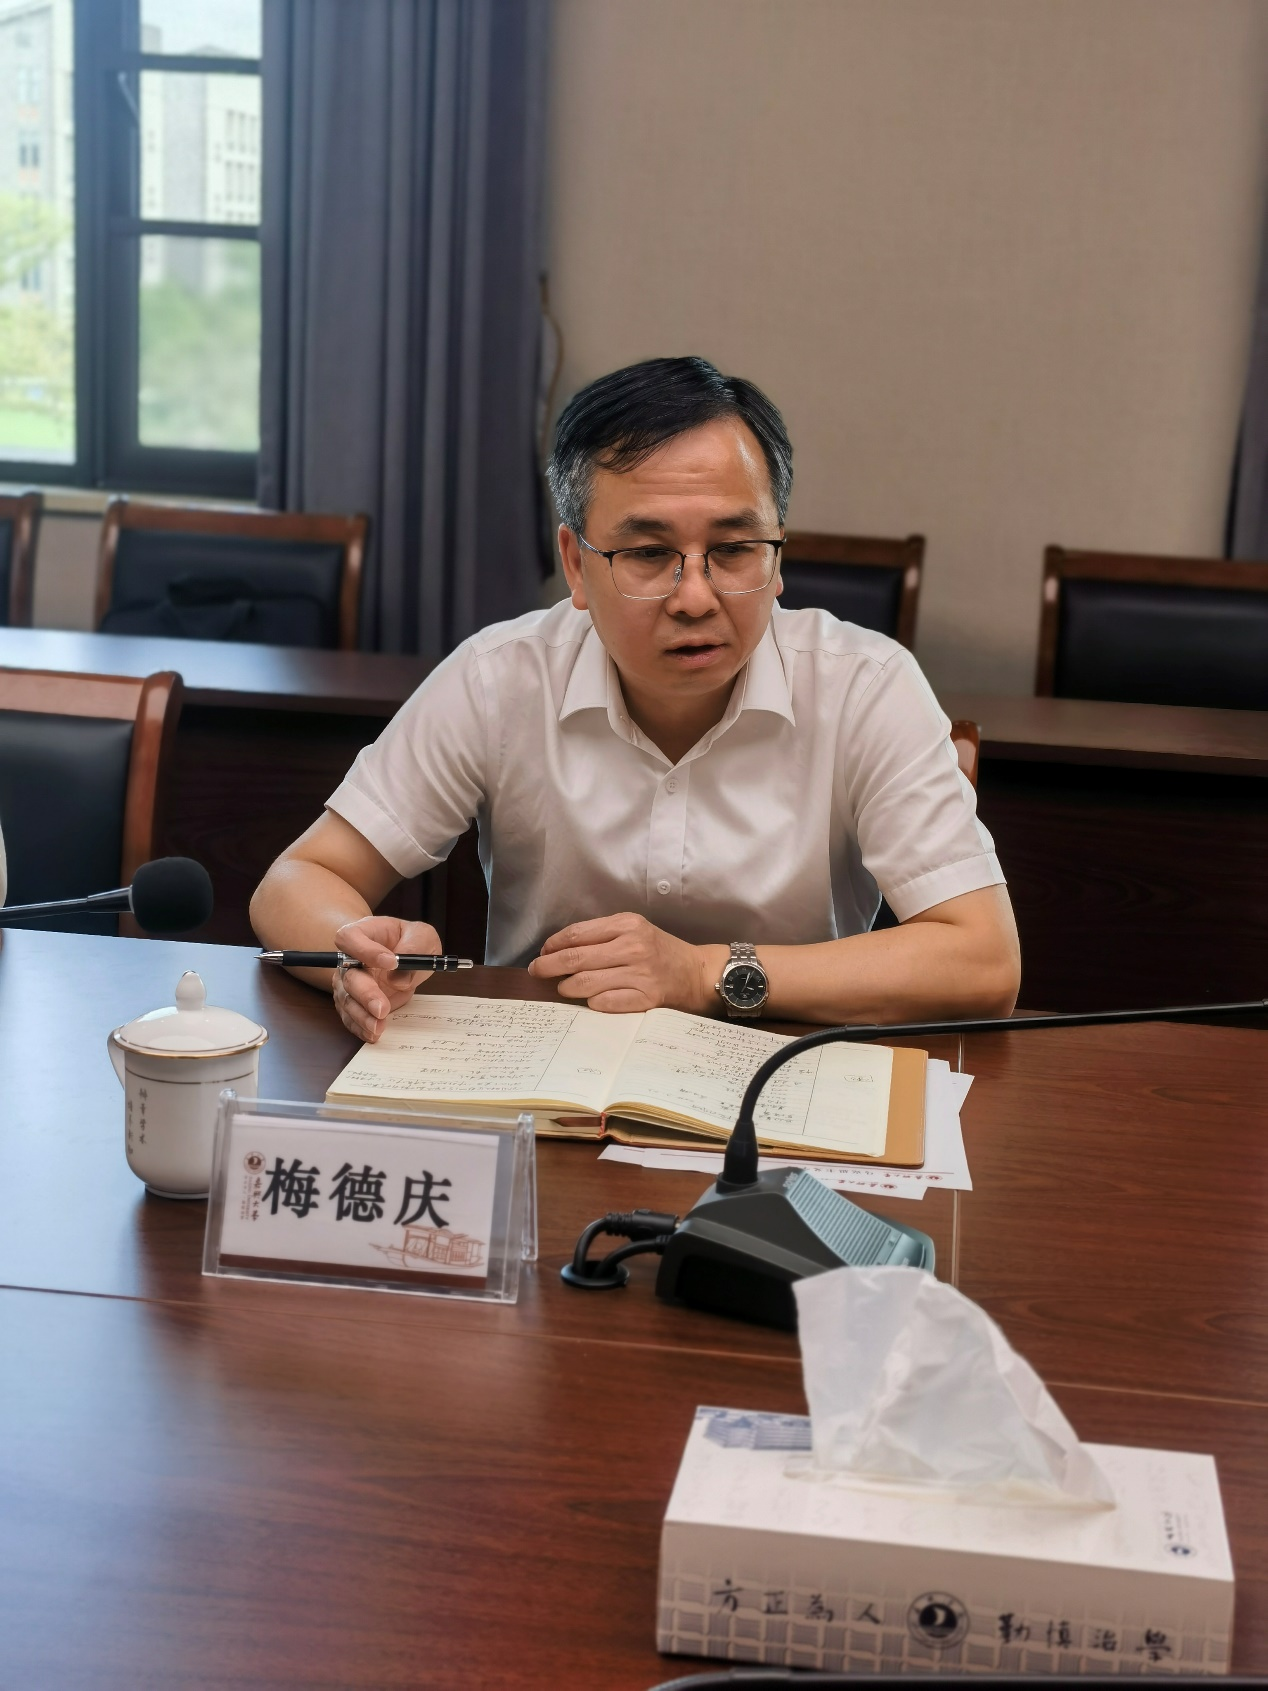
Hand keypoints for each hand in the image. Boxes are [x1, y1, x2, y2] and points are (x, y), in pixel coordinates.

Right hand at [333, 915, 442, 1041]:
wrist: (403, 956)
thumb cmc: (410, 941)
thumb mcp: (422, 936)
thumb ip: (413, 948)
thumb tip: (399, 977)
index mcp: (363, 933)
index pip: (351, 938)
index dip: (366, 950)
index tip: (391, 962)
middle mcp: (350, 958)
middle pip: (348, 975)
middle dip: (365, 994)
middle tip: (382, 1008)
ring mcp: (348, 981)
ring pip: (347, 1000)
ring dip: (361, 1015)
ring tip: (378, 1027)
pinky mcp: (353, 1001)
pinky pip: (350, 1016)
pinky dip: (360, 1026)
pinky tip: (372, 1033)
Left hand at [528, 912, 726, 1014]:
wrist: (696, 973)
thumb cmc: (659, 951)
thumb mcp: (634, 931)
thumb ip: (601, 936)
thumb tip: (557, 949)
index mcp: (627, 925)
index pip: (577, 934)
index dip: (553, 945)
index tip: (542, 953)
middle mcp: (632, 947)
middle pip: (575, 959)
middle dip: (548, 967)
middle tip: (537, 972)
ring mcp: (639, 974)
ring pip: (584, 983)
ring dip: (567, 988)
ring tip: (564, 988)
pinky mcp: (645, 998)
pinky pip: (604, 1003)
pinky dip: (591, 1003)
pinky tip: (590, 1000)